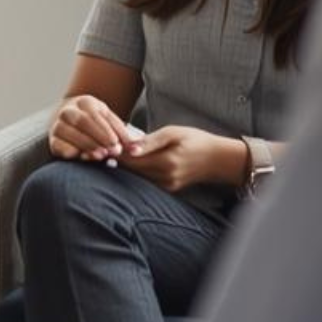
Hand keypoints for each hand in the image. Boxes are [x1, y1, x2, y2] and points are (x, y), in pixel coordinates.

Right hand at [48, 95, 137, 162]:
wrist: (74, 124)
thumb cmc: (98, 125)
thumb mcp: (111, 123)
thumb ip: (124, 135)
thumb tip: (137, 149)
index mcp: (84, 102)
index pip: (94, 115)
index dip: (106, 131)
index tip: (117, 145)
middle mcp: (68, 111)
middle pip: (81, 122)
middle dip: (98, 138)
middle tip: (112, 152)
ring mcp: (58, 126)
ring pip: (69, 133)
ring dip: (86, 146)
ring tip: (101, 156)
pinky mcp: (53, 141)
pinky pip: (59, 146)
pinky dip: (72, 152)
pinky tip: (84, 157)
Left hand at [117, 126, 245, 192]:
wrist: (218, 159)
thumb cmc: (196, 140)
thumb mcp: (173, 133)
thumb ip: (150, 141)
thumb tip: (129, 148)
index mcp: (165, 163)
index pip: (131, 161)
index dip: (116, 153)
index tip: (103, 145)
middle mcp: (165, 178)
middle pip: (132, 170)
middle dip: (119, 160)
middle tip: (105, 149)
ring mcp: (167, 186)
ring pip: (137, 176)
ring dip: (127, 166)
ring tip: (118, 153)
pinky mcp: (169, 189)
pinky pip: (146, 180)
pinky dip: (138, 171)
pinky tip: (135, 161)